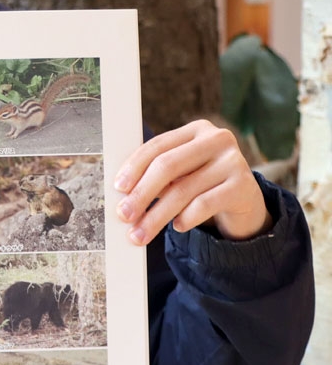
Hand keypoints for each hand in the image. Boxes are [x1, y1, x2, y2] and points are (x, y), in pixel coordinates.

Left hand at [113, 119, 270, 245]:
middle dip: (141, 193)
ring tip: (140, 233)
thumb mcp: (180, 174)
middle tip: (124, 215)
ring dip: (157, 216)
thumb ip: (156, 176)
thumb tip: (123, 195)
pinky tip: (177, 227)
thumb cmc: (203, 185)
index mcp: (196, 130)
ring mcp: (234, 161)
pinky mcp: (244, 186)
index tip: (118, 188)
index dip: (134, 167)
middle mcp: (217, 139)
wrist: (245, 203)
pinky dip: (186, 218)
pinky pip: (205, 204)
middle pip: (168, 166)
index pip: (157, 146)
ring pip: (184, 190)